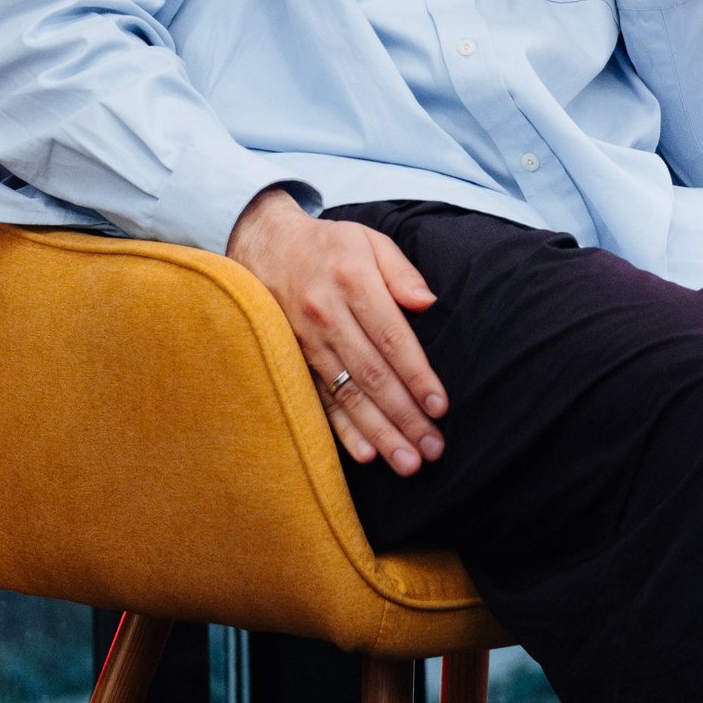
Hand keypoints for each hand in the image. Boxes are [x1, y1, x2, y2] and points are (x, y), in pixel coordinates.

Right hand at [225, 188, 446, 474]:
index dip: (416, 375)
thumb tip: (429, 303)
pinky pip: (319, 399)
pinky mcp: (292, 358)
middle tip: (432, 450)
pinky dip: (341, 430)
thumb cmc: (329, 245)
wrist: (264, 244)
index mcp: (351, 280)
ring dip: (378, 432)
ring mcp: (305, 340)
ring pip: (347, 394)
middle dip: (404, 416)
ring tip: (406, 462)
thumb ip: (401, 271)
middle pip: (372, 374)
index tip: (439, 407)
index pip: (391, 337)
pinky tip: (364, 454)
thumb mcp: (368, 240)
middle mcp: (326, 314)